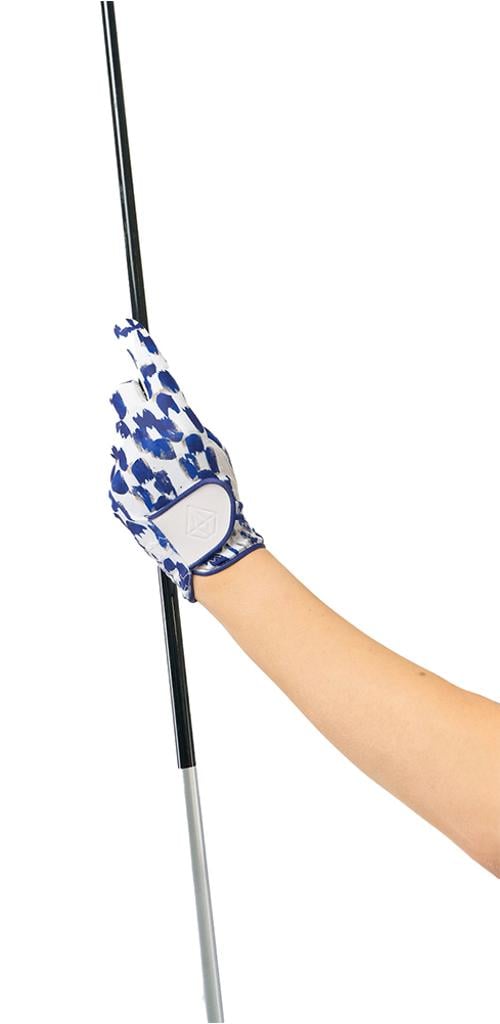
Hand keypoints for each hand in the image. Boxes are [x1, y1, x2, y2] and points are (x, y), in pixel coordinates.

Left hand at [108, 318, 263, 600]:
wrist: (205, 544)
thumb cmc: (218, 494)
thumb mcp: (211, 445)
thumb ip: (180, 421)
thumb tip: (153, 406)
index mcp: (175, 420)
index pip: (153, 370)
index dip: (138, 344)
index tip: (125, 327)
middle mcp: (144, 435)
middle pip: (123, 398)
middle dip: (137, 406)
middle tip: (154, 426)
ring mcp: (125, 461)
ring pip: (123, 438)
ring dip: (139, 448)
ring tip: (165, 480)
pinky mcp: (114, 486)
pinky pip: (120, 470)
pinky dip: (135, 478)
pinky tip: (156, 499)